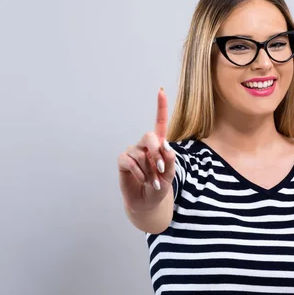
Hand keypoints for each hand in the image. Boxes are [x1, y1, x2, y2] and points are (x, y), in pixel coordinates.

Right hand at [118, 88, 175, 211]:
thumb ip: (170, 162)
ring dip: (148, 170)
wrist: (146, 202)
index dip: (160, 107)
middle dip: (156, 151)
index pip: (160, 123)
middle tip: (160, 168)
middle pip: (149, 136)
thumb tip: (165, 146)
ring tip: (152, 181)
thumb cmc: (158, 187)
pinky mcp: (123, 161)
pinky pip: (130, 161)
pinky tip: (142, 180)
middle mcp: (145, 146)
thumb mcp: (169, 176)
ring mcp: (133, 152)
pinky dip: (139, 173)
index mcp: (159, 145)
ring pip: (140, 154)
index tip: (160, 91)